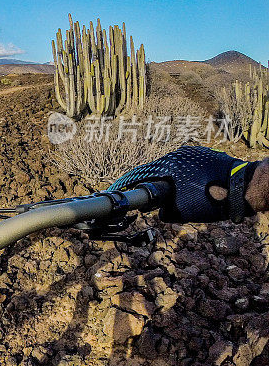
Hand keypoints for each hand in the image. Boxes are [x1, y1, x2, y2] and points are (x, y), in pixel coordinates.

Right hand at [108, 146, 264, 222]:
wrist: (246, 188)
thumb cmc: (213, 200)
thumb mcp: (183, 212)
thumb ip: (165, 211)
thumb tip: (160, 211)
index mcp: (168, 165)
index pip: (141, 174)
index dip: (128, 183)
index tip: (119, 189)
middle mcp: (178, 155)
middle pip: (158, 170)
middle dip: (153, 183)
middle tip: (149, 196)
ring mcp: (194, 153)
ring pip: (174, 168)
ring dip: (172, 181)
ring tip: (177, 194)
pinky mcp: (207, 155)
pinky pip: (189, 166)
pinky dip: (186, 177)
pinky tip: (194, 188)